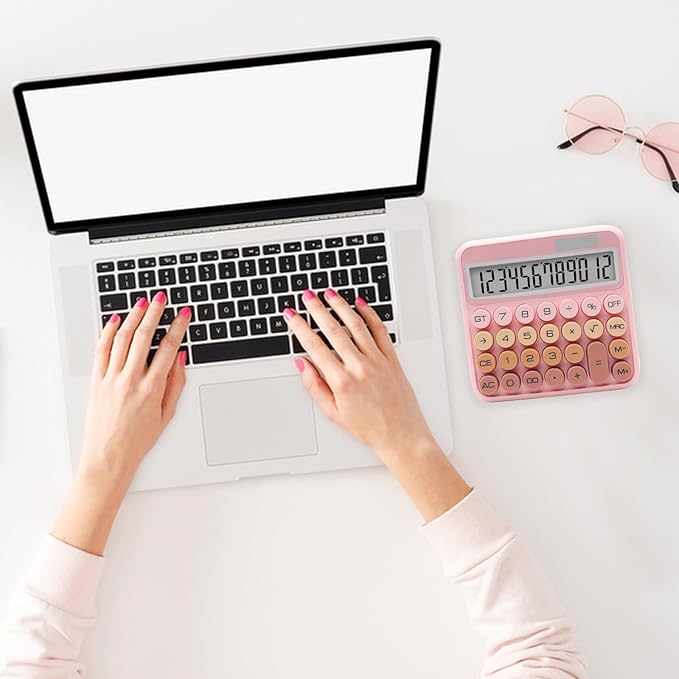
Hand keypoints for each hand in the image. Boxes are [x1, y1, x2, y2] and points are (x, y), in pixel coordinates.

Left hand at [52, 292, 190, 554]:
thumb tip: (180, 359)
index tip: (183, 315)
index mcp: (152, 389)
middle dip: (155, 314)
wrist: (108, 457)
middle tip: (161, 299)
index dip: (177, 328)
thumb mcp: (167, 415)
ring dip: (133, 318)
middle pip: (144, 337)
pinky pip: (101, 351)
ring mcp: (111, 380)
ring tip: (141, 304)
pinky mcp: (96, 382)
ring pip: (122, 339)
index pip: (168, 349)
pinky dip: (108, 333)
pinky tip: (116, 321)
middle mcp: (130, 381)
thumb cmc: (138, 440)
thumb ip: (176, 384)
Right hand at [284, 289, 469, 521]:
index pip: (314, 346)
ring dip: (341, 306)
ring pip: (356, 326)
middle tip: (306, 295)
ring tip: (329, 294)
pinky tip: (360, 304)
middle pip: (333, 330)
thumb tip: (301, 364)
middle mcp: (359, 367)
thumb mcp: (333, 414)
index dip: (299, 328)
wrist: (402, 436)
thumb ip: (315, 387)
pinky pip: (380, 331)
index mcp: (341, 382)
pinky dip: (370, 315)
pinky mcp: (392, 359)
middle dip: (317, 309)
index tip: (291, 315)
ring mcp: (377, 361)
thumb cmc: (369, 428)